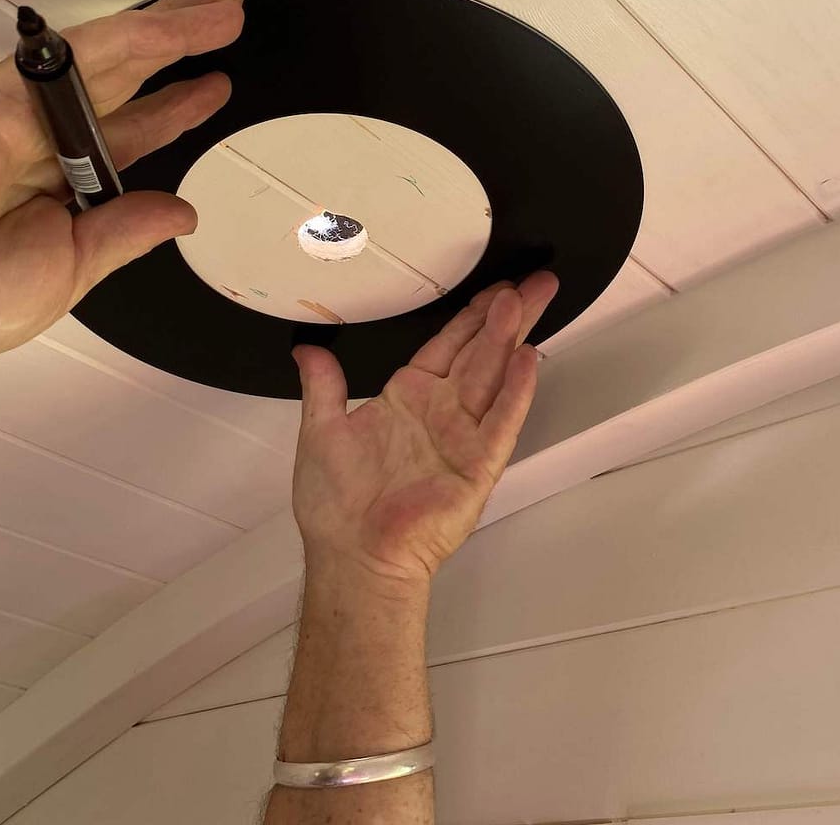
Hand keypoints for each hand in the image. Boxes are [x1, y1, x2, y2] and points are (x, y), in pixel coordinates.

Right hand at [0, 0, 243, 368]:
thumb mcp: (76, 267)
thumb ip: (128, 232)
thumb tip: (178, 213)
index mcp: (65, 181)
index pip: (134, 130)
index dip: (177, 106)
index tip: (211, 89)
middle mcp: (49, 137)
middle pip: (129, 78)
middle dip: (179, 45)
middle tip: (224, 17)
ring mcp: (30, 112)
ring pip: (115, 54)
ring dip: (173, 27)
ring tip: (223, 7)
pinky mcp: (8, 93)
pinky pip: (84, 54)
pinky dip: (139, 36)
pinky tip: (183, 27)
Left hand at [291, 272, 558, 590]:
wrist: (352, 556)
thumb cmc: (338, 506)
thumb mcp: (321, 431)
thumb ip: (323, 387)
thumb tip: (307, 350)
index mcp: (408, 398)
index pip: (448, 345)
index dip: (472, 316)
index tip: (496, 289)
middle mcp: (441, 413)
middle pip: (481, 352)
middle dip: (506, 315)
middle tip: (532, 282)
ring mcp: (462, 438)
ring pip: (492, 377)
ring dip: (509, 340)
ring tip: (526, 303)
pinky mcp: (476, 467)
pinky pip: (499, 424)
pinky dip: (516, 393)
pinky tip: (528, 361)